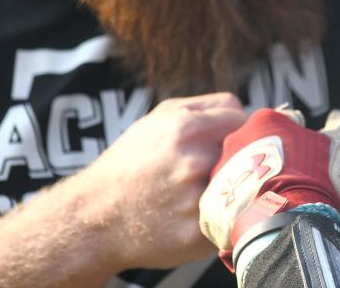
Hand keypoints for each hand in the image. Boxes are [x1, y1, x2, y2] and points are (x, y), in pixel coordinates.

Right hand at [76, 93, 247, 270]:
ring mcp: (197, 200)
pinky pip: (230, 221)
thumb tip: (244, 109)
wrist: (92, 219)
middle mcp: (194, 162)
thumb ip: (205, 106)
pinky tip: (196, 216)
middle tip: (216, 169)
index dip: (239, 130)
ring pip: (242, 189)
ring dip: (232, 190)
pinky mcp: (198, 234)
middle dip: (237, 160)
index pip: (243, 120)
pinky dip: (221, 219)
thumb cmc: (127, 164)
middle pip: (247, 154)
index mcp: (186, 129)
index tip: (232, 141)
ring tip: (204, 194)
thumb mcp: (156, 120)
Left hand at [199, 108, 339, 263]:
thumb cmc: (315, 181)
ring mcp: (219, 170)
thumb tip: (337, 116)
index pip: (285, 124)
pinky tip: (259, 217)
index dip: (300, 143)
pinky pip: (227, 201)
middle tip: (291, 183)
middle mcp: (235, 140)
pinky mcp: (210, 201)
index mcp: (265, 120)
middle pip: (258, 147)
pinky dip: (241, 208)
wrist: (285, 225)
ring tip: (276, 203)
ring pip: (241, 173)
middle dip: (273, 162)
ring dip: (255, 183)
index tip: (308, 162)